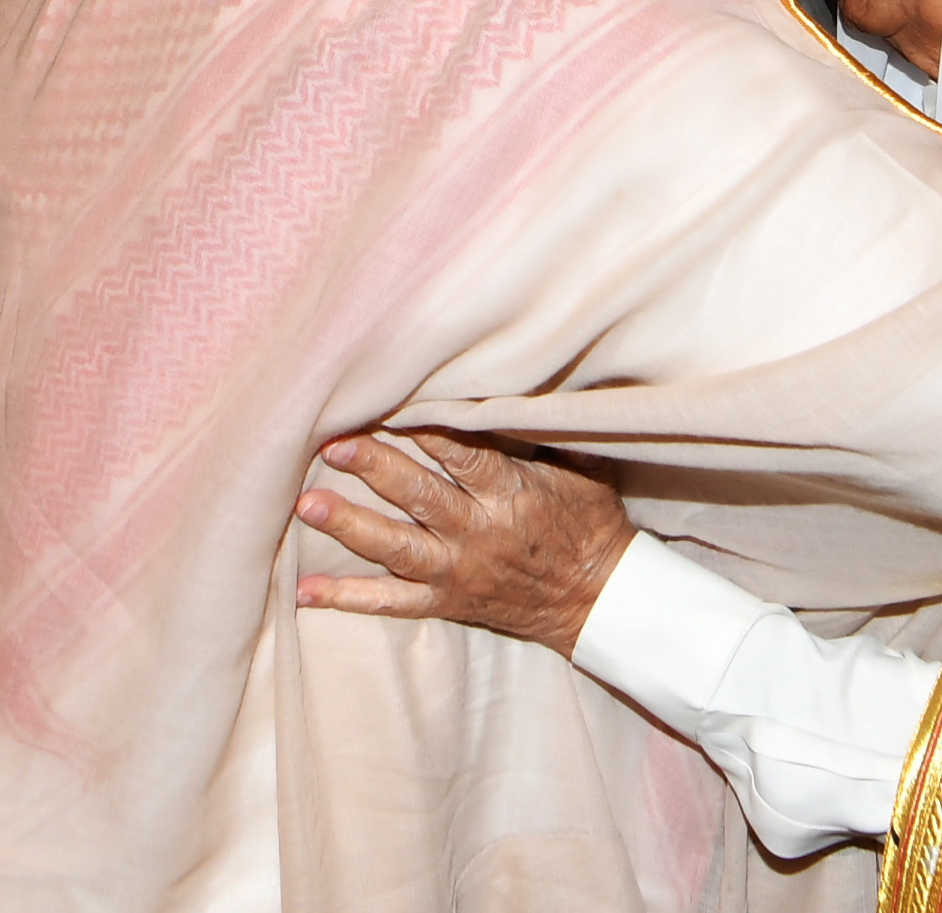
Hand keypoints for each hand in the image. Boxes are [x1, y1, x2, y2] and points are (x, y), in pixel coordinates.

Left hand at [294, 431, 636, 658]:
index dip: (427, 429)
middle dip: (375, 468)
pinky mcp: (446, 602)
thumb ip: (550, 430)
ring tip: (307, 505)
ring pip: (397, 549)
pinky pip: (393, 603)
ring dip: (351, 527)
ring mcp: (458, 571)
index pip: (464, 456)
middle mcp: (479, 533)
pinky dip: (349, 599)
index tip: (391, 401)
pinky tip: (305, 591)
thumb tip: (539, 377)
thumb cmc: (590, 521)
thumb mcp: (584, 468)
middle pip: (420, 497)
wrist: (597, 599)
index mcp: (512, 494)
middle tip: (333, 443)